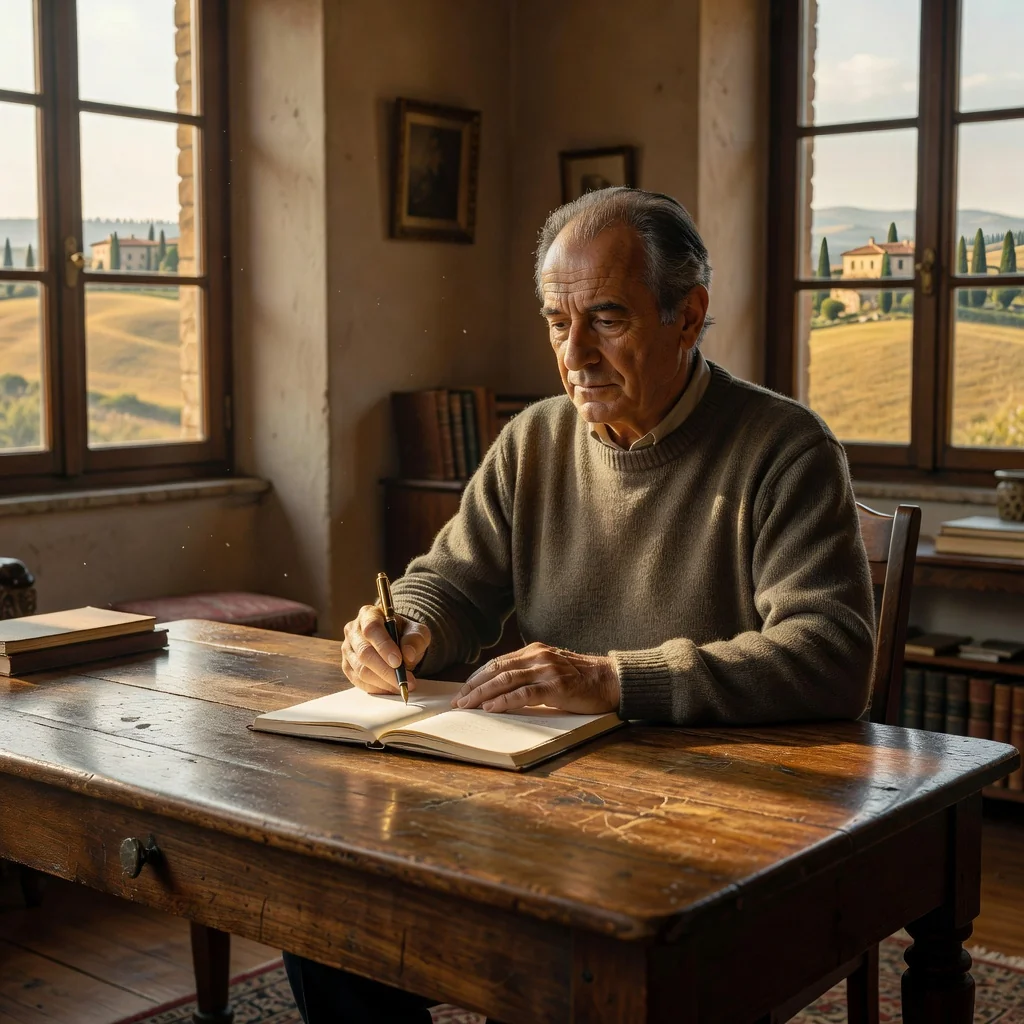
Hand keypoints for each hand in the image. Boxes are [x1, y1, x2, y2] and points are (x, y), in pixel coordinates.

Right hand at [341, 605, 430, 694]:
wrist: (397, 642)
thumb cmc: (405, 634)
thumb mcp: (417, 631)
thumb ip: (415, 639)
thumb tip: (408, 655)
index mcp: (369, 614)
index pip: (371, 629)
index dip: (384, 646)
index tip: (398, 661)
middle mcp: (353, 630)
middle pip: (364, 652)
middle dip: (386, 670)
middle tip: (405, 680)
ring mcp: (348, 649)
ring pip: (360, 670)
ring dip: (383, 682)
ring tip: (402, 685)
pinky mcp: (347, 665)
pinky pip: (358, 681)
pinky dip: (376, 688)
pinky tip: (390, 688)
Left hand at [451, 642, 619, 713]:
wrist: (611, 680)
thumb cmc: (582, 678)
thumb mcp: (552, 667)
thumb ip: (530, 671)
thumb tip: (503, 686)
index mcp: (535, 651)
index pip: (498, 662)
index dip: (478, 676)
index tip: (464, 689)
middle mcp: (538, 657)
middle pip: (496, 669)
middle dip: (474, 685)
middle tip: (458, 700)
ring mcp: (547, 671)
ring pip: (505, 680)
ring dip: (482, 694)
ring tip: (468, 705)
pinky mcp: (556, 687)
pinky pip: (523, 693)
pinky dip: (504, 701)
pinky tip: (491, 708)